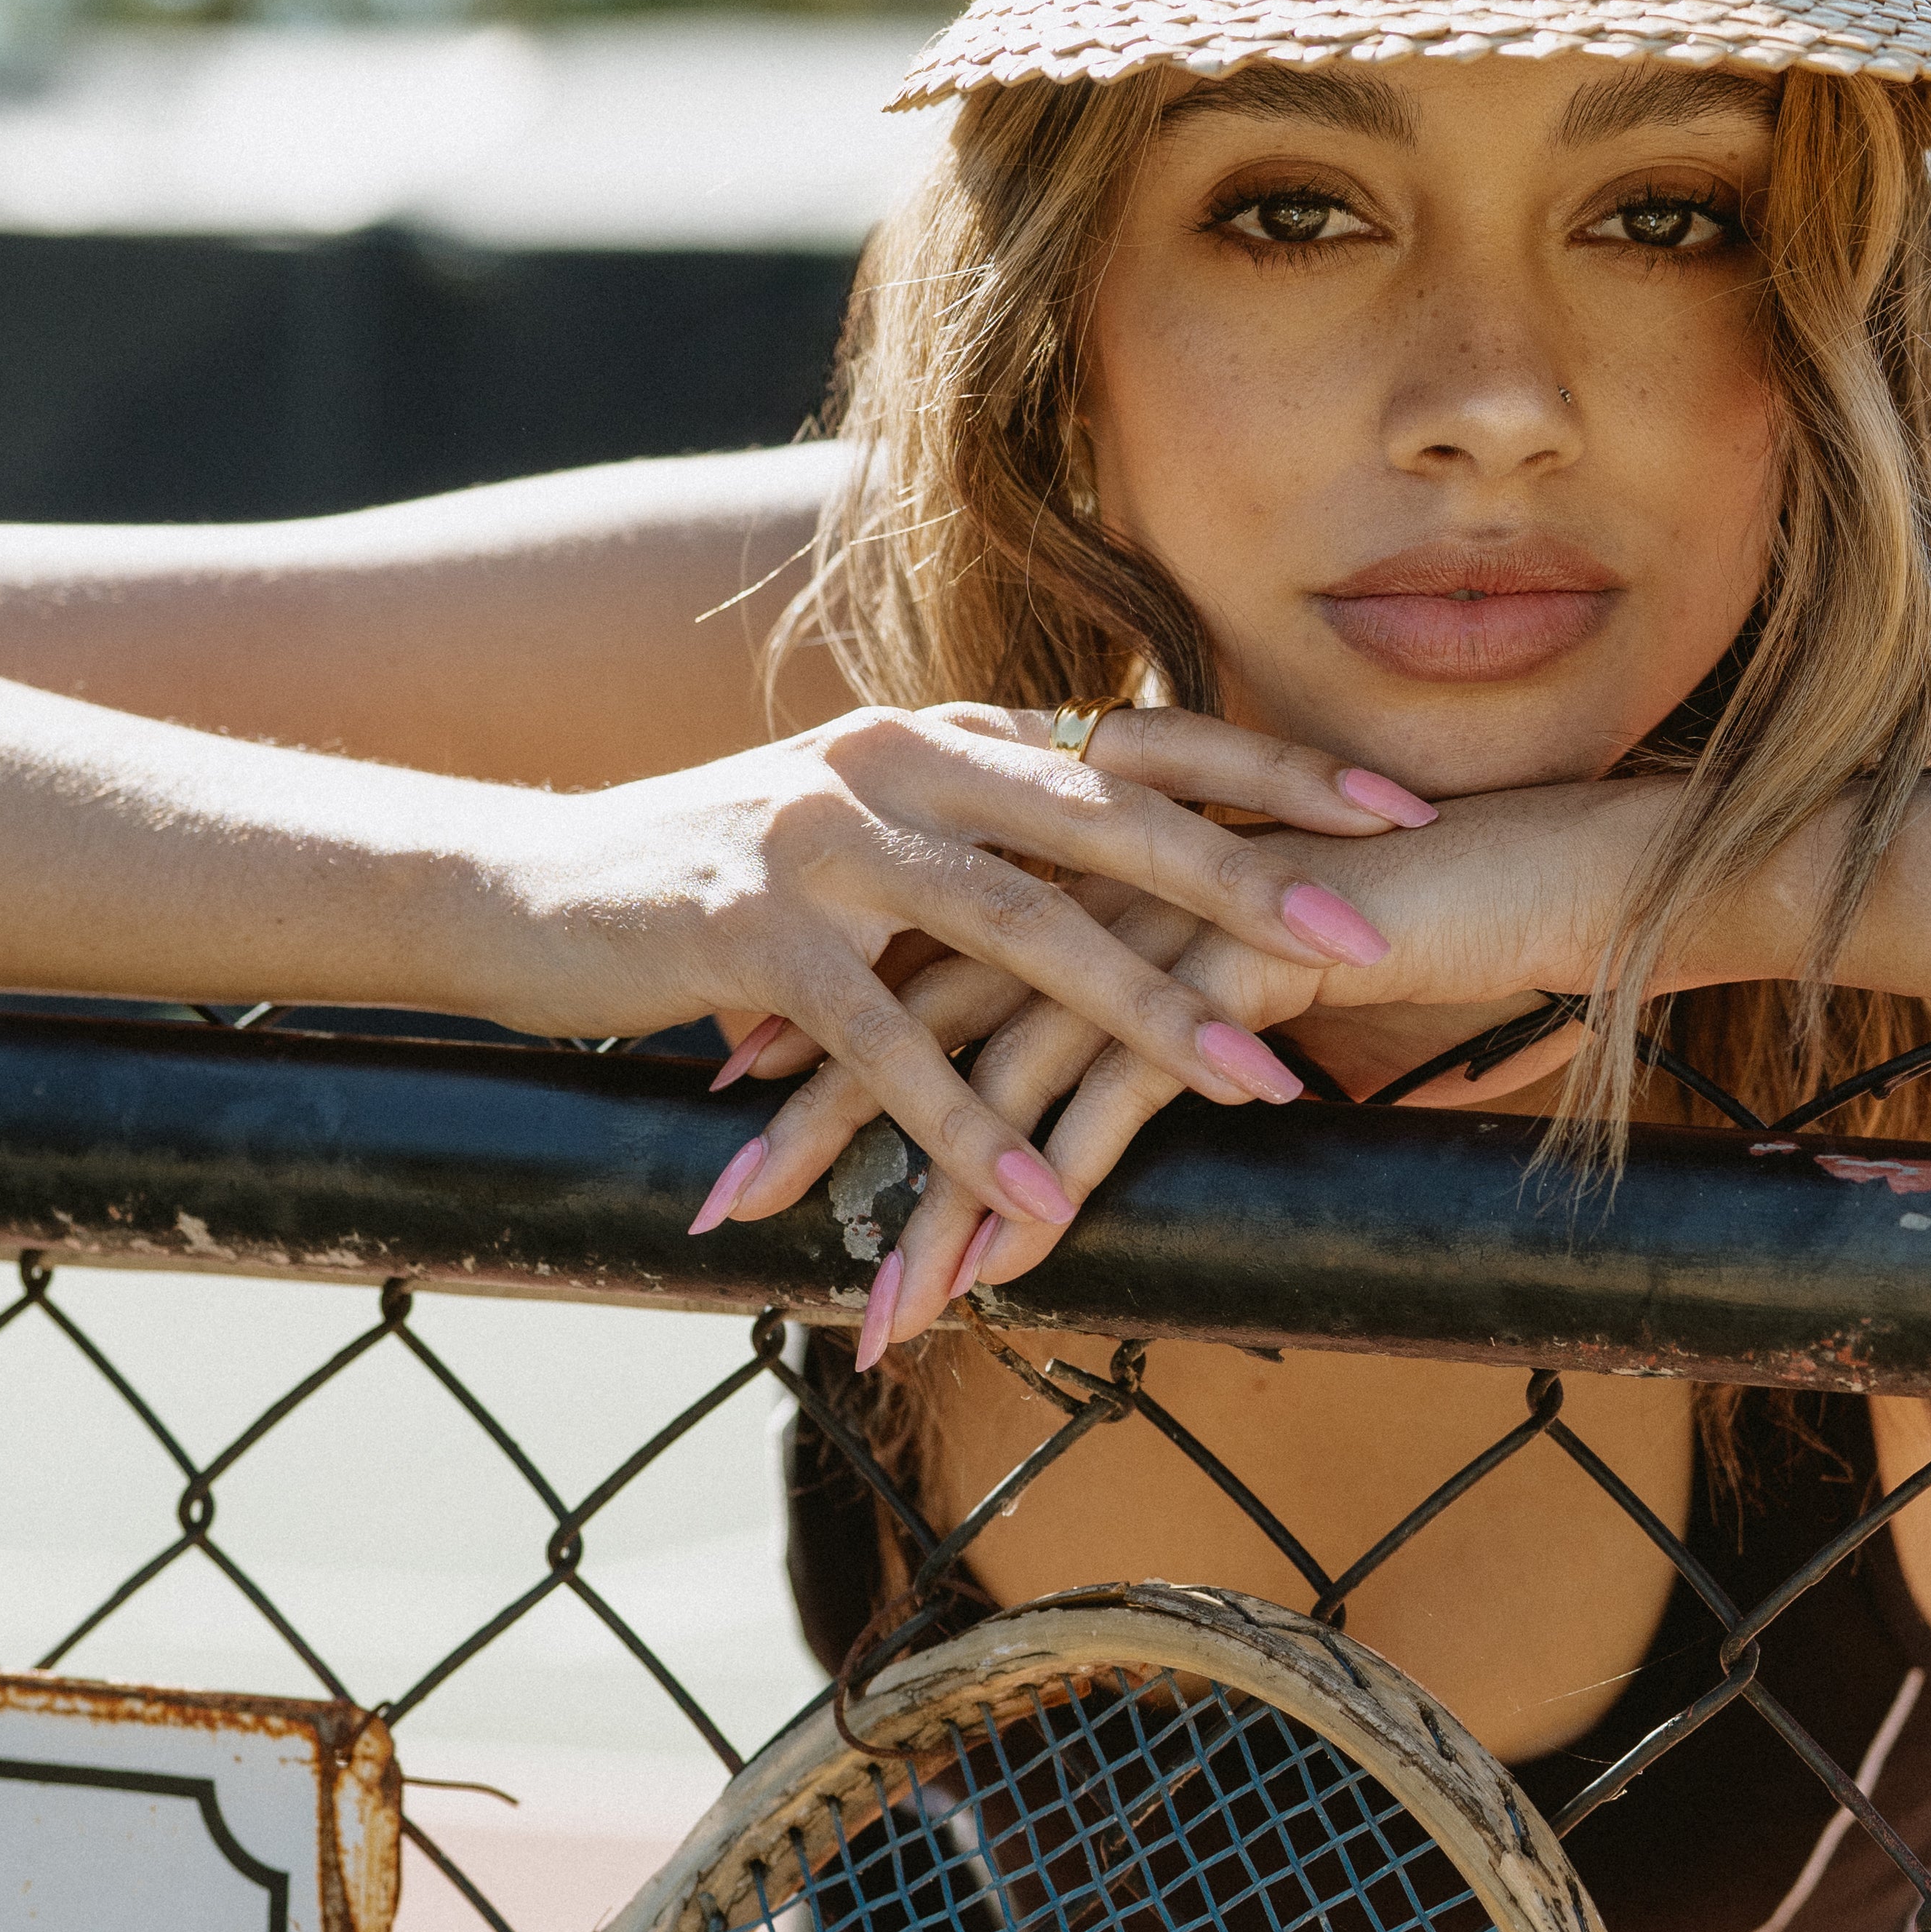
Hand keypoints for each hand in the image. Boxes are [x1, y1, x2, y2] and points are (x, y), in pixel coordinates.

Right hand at [480, 700, 1436, 1245]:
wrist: (530, 884)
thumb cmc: (728, 871)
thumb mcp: (882, 830)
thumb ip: (1000, 835)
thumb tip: (1142, 873)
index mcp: (951, 734)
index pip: (1146, 740)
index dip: (1276, 772)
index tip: (1400, 808)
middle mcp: (903, 761)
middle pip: (1112, 819)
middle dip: (1253, 884)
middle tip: (1372, 944)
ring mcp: (829, 839)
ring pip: (1021, 928)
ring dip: (1147, 1014)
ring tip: (1258, 1084)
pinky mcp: (756, 931)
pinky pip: (890, 1042)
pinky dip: (971, 1126)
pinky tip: (1048, 1197)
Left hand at [729, 775, 1703, 1359]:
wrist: (1556, 867)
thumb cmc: (1426, 919)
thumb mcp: (1264, 967)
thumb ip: (1180, 999)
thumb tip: (1125, 1067)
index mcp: (1099, 868)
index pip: (930, 953)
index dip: (830, 1029)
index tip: (742, 1104)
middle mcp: (1110, 886)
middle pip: (925, 1007)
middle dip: (820, 1118)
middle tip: (722, 1208)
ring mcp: (1169, 927)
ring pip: (1005, 1071)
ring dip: (926, 1199)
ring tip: (863, 1305)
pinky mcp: (1238, 976)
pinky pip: (1120, 1099)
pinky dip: (1055, 1190)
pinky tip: (1000, 1277)